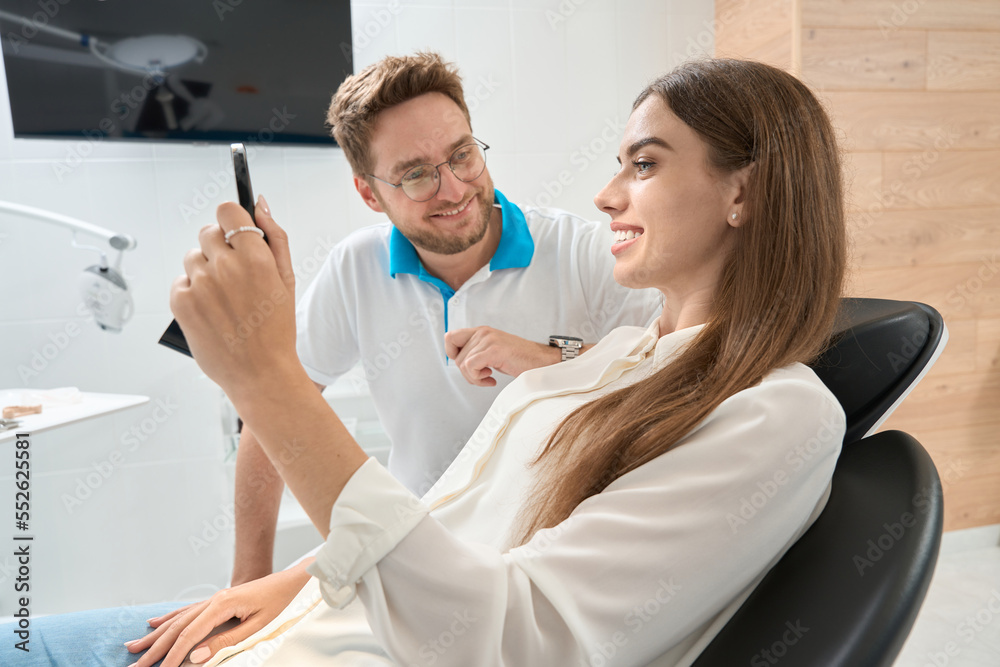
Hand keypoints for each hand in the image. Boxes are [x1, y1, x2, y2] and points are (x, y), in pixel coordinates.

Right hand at [124, 564, 309, 666]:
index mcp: (222, 606)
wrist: (292, 581)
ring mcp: (213, 599)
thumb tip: (196, 656)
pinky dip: (168, 618)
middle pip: (176, 627)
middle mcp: (213, 600)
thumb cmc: (280, 604)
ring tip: (132, 647)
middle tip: (133, 665)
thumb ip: (226, 641)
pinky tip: (153, 623)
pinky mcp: (217, 600)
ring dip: (154, 635)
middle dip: (154, 648)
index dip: (172, 656)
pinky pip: (186, 611)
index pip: (189, 635)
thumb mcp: (257, 627)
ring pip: (177, 619)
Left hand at [169, 196, 302, 401]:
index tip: (234, 234)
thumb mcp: (287, 280)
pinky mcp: (182, 301)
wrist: (261, 372)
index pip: (228, 211)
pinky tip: (211, 310)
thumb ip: (275, 237)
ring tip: (223, 299)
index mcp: (256, 257)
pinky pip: (181, 281)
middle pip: (207, 232)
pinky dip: (192, 292)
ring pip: (193, 257)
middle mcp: (226, 266)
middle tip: (233, 277)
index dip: (231, 221)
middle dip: (219, 248)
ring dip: (205, 271)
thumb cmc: (277, 328)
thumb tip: (260, 204)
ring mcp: (201, 284)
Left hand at [444, 327, 559, 386]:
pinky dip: (478, 379)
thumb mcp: (493, 353)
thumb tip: (458, 361)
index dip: (452, 354)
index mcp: (482, 331)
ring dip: (474, 378)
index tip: (467, 366)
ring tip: (489, 378)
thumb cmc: (520, 360)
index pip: (450, 337)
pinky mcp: (493, 350)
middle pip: (456, 357)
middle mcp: (483, 332)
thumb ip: (477, 352)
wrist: (541, 362)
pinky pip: (470, 367)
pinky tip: (491, 379)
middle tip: (482, 377)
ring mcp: (488, 340)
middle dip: (467, 373)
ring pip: (462, 364)